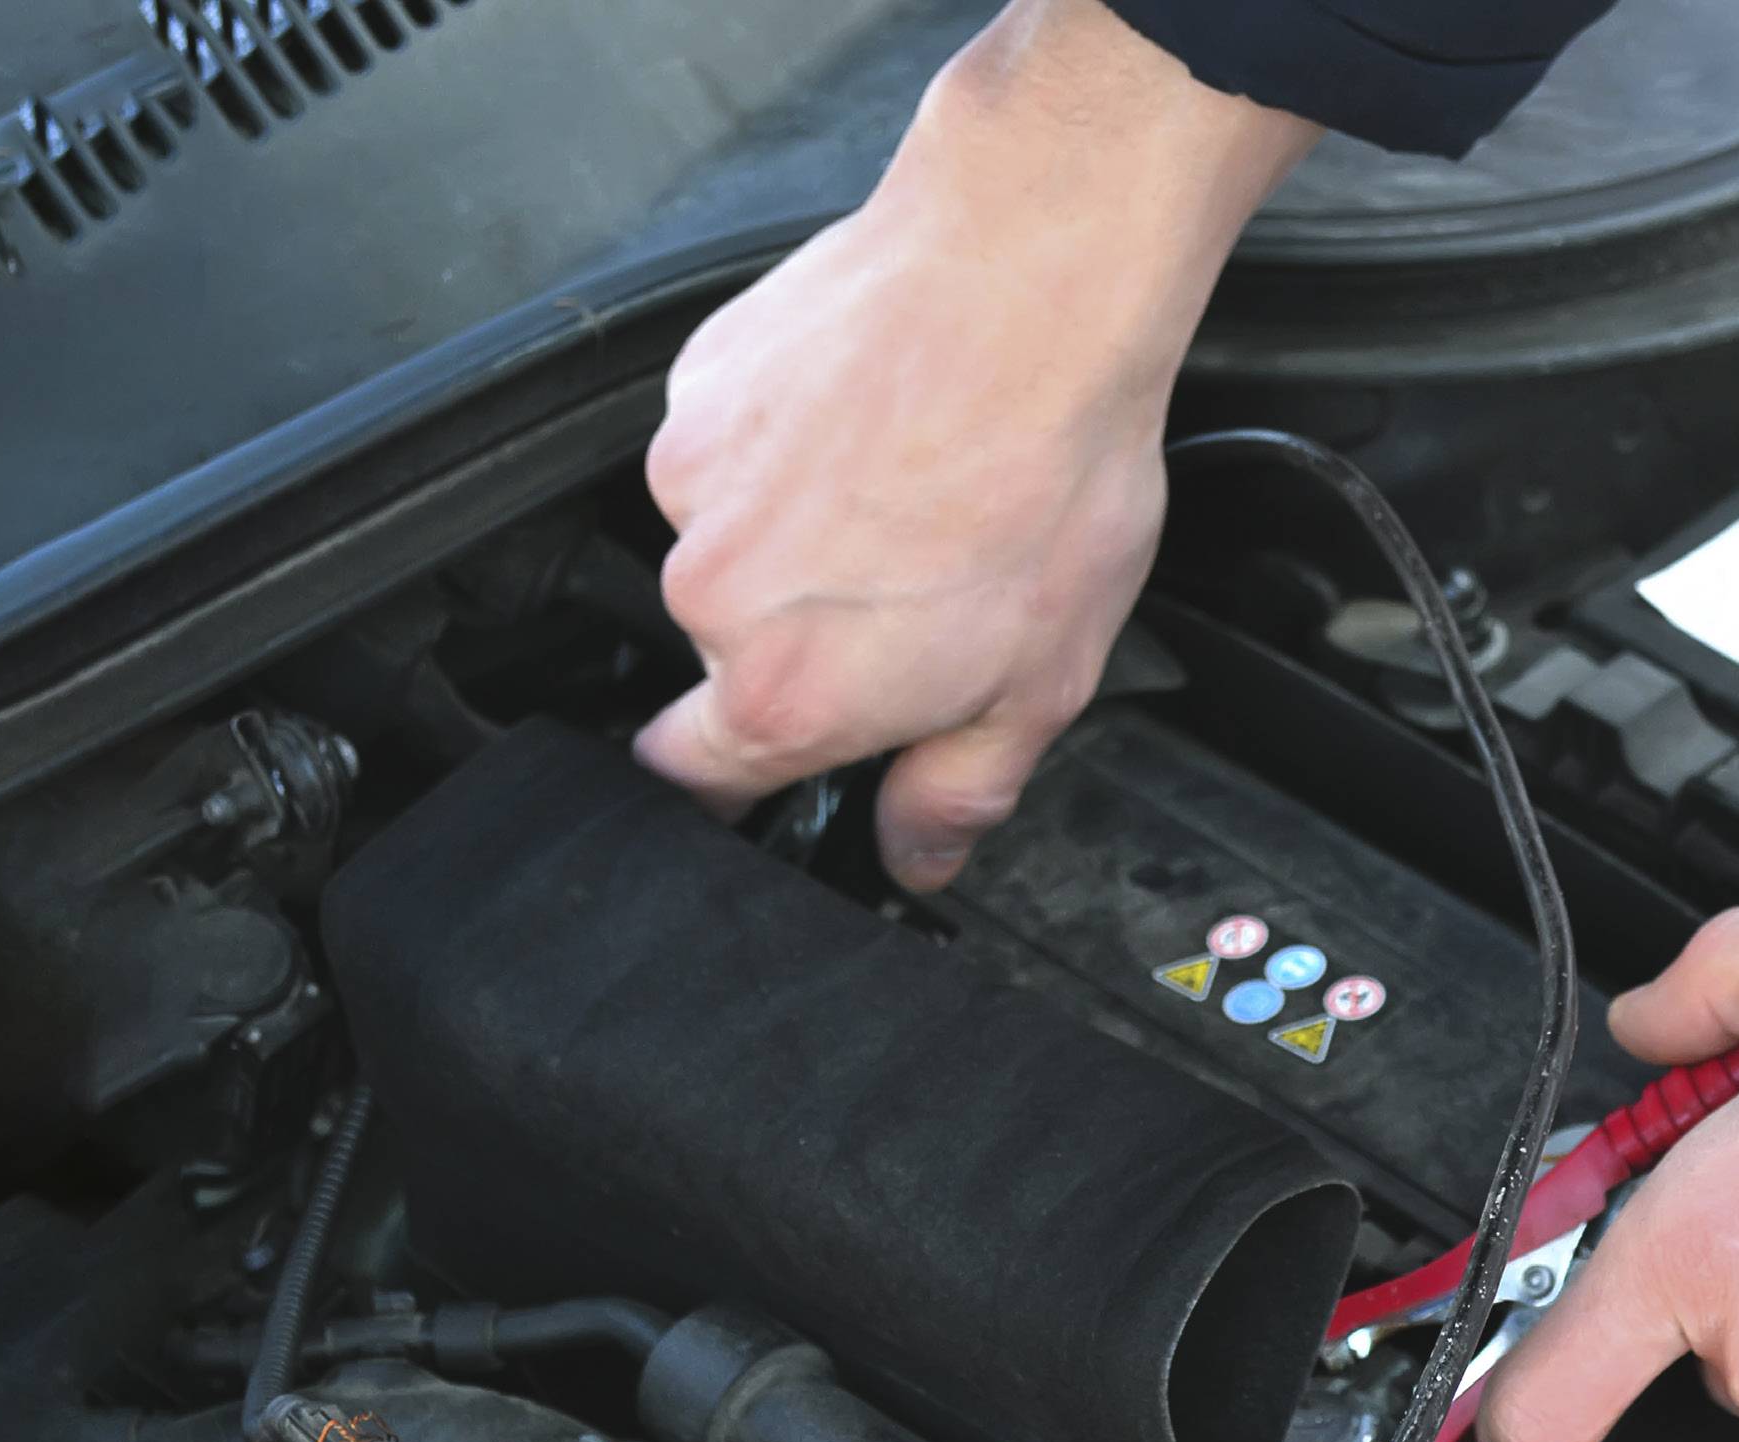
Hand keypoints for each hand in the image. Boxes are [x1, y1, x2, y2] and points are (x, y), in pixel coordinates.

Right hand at [636, 0, 1319, 888]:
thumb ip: (958, 790)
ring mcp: (693, 479)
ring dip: (802, 529)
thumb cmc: (1047, 477)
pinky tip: (879, 421)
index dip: (740, 775)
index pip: (691, 778)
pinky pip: (733, 442)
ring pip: (734, 539)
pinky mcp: (698, 384)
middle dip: (809, 632)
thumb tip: (916, 856)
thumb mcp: (1042, 683)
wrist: (1028, 288)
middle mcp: (712, 593)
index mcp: (784, 694)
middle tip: (919, 584)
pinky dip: (791, 441)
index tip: (790, 747)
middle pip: (727, 649)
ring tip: (911, 489)